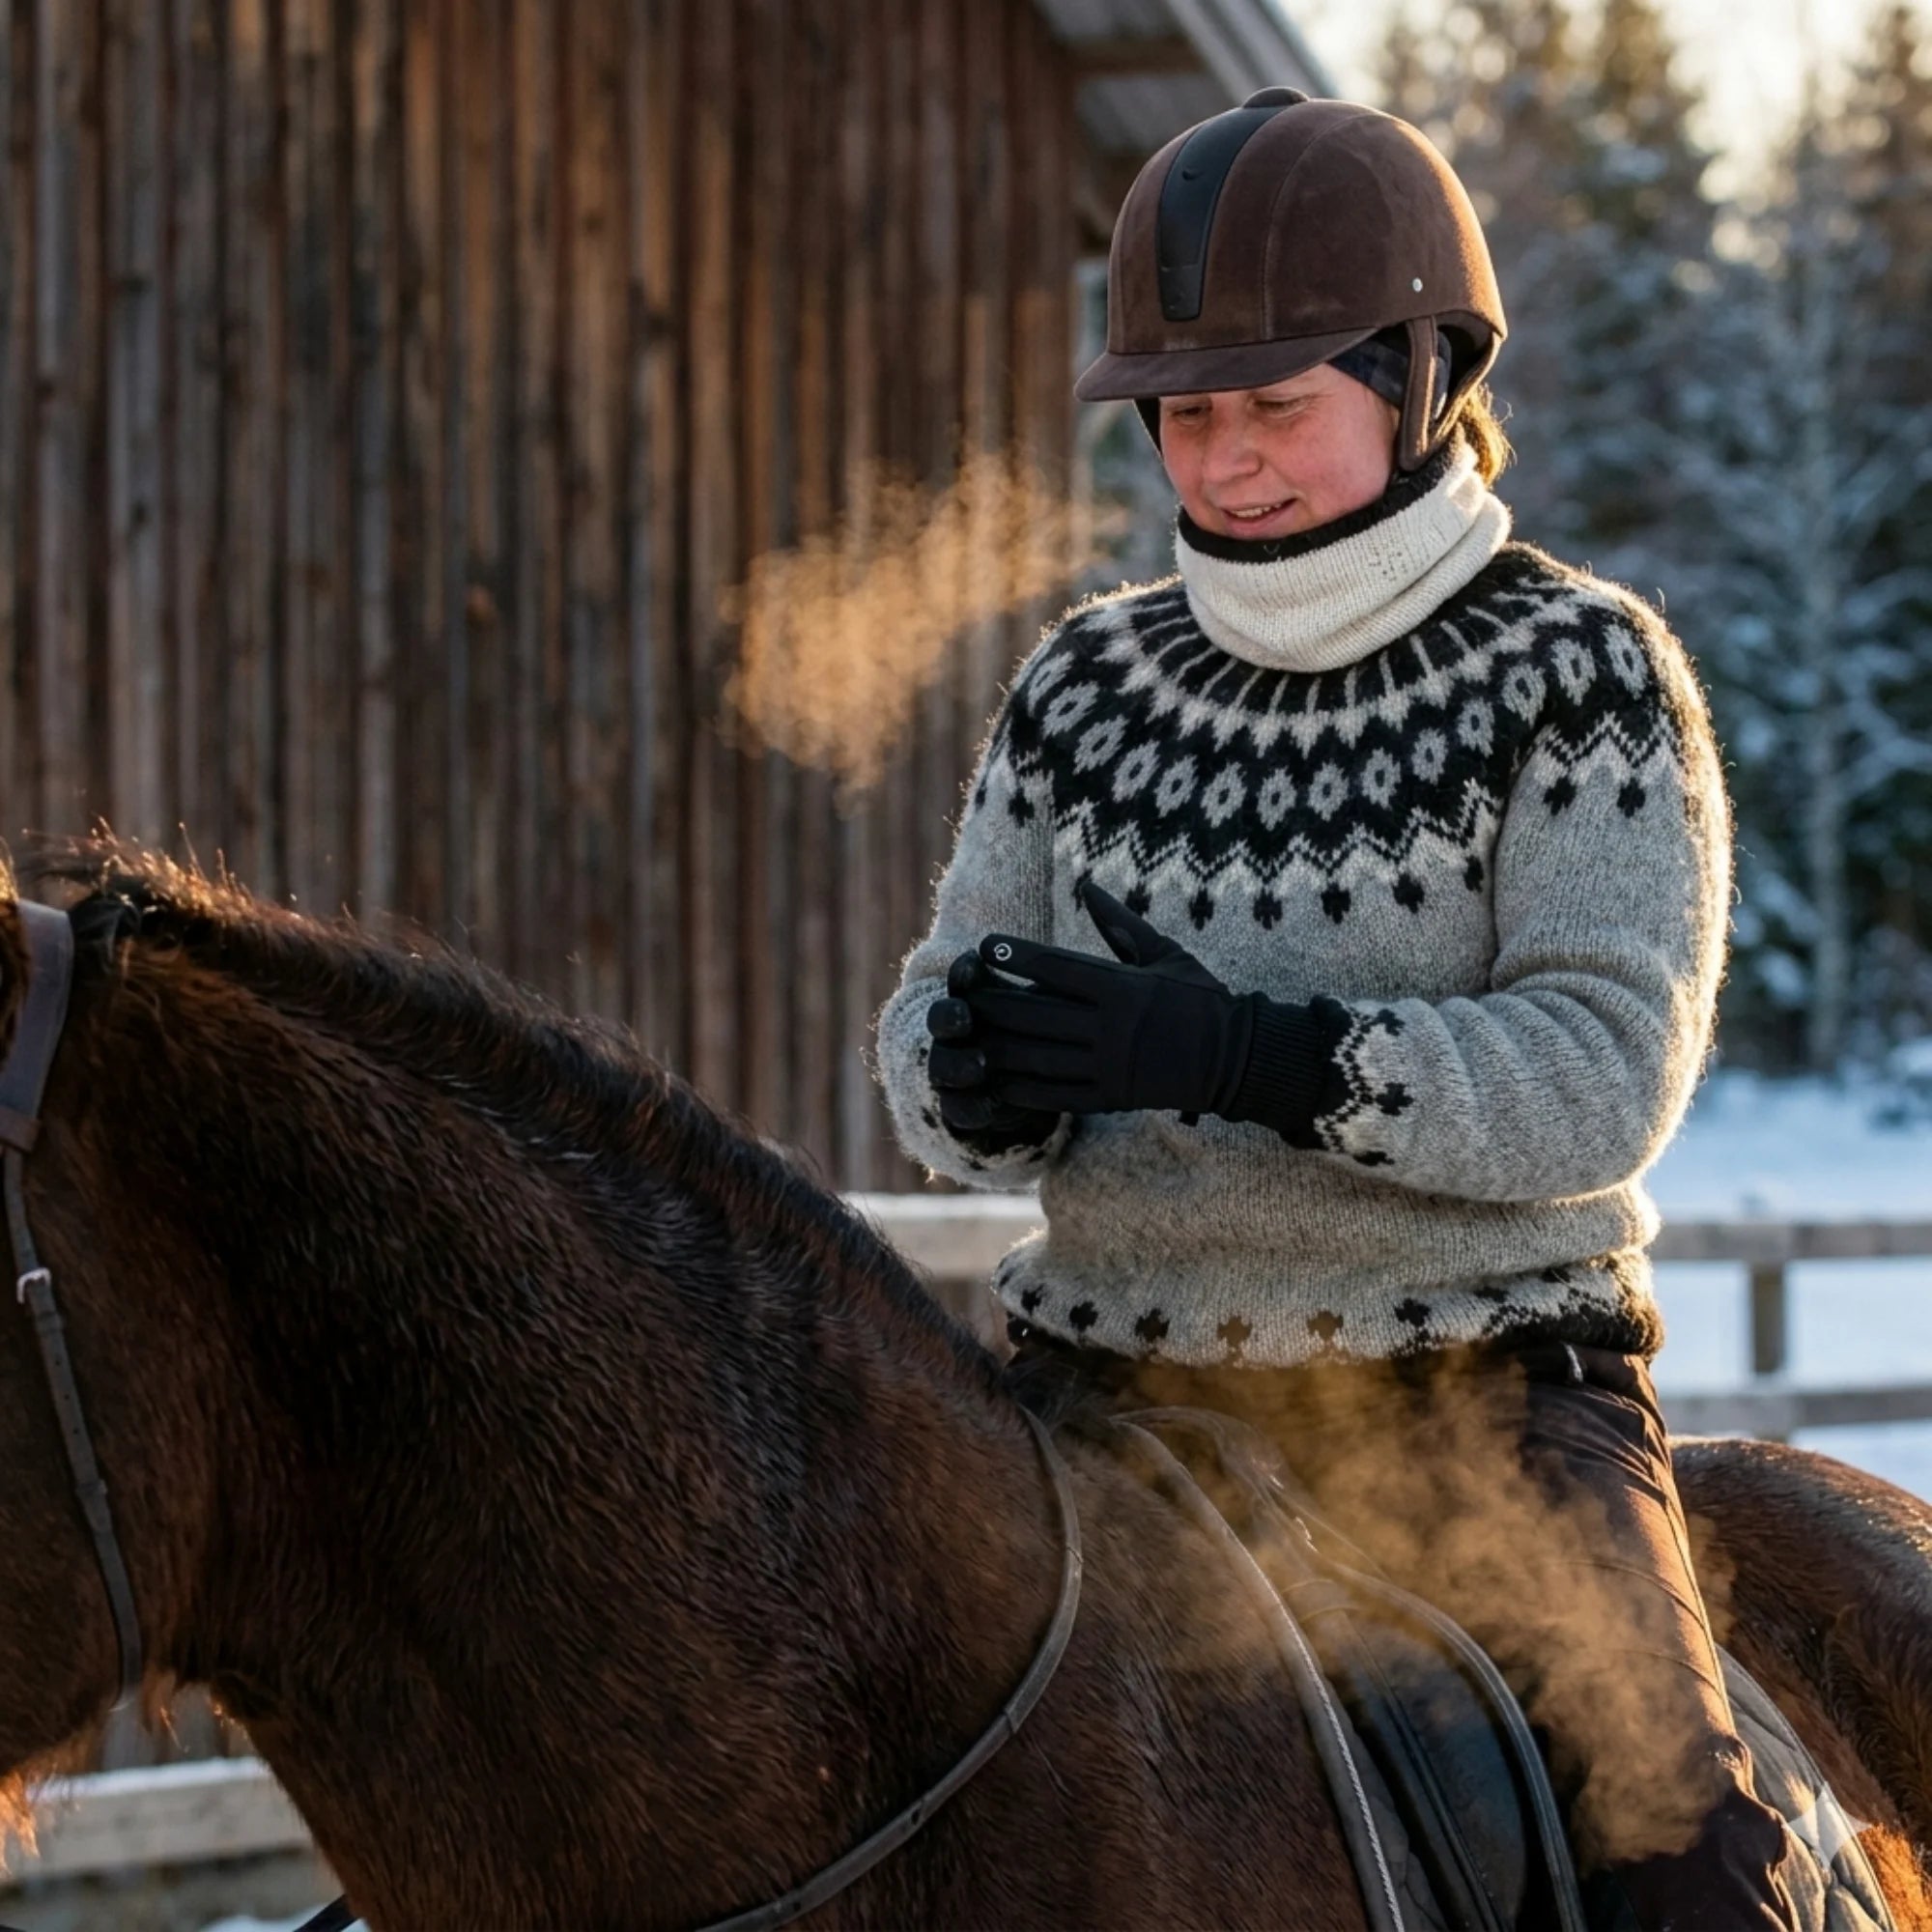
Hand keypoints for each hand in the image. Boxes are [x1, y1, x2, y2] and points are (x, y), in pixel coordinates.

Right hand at [925, 950, 1061, 1140]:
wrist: (1051, 1083)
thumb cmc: (1067, 1025)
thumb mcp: (1069, 994)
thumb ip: (1071, 960)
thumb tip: (1093, 897)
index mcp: (982, 996)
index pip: (965, 977)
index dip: (967, 971)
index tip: (980, 961)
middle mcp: (962, 1030)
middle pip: (943, 1018)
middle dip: (951, 1017)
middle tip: (965, 1016)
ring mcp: (958, 1067)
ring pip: (942, 1064)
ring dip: (957, 1064)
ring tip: (977, 1066)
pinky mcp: (966, 1105)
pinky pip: (958, 1108)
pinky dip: (969, 1108)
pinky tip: (985, 1109)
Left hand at [969, 884, 1255, 1118]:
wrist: (1234, 1058)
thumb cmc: (1200, 997)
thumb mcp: (1164, 952)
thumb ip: (1120, 924)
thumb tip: (1088, 886)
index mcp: (1121, 987)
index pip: (1052, 966)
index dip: (1012, 954)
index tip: (984, 946)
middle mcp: (1109, 1027)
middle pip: (1030, 1012)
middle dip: (990, 1001)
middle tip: (962, 991)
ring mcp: (1106, 1066)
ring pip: (1033, 1056)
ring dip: (993, 1045)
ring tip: (967, 1034)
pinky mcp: (1108, 1097)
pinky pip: (1051, 1094)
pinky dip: (1017, 1087)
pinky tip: (993, 1078)